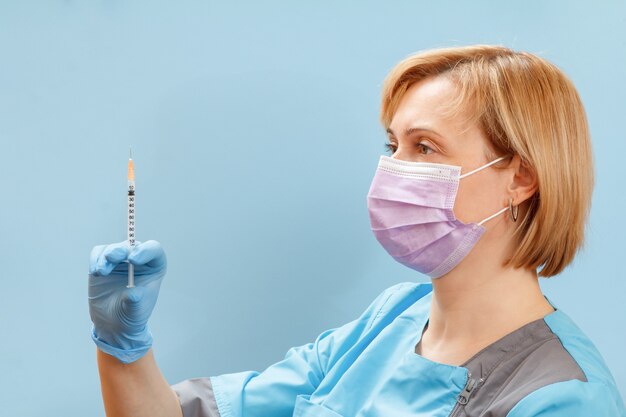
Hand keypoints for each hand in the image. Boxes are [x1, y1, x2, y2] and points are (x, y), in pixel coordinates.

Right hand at [88, 240, 166, 363]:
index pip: (153, 250)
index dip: (145, 251)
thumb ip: (135, 302)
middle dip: (120, 250)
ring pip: (113, 248)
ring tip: (101, 272)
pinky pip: (99, 253)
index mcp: (154, 267)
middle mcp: (138, 260)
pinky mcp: (104, 263)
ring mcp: (120, 260)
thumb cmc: (131, 315)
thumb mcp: (136, 312)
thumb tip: (133, 293)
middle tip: (111, 257)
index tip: (133, 260)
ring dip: (105, 257)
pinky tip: (96, 271)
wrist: (113, 322)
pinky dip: (96, 259)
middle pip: (131, 246)